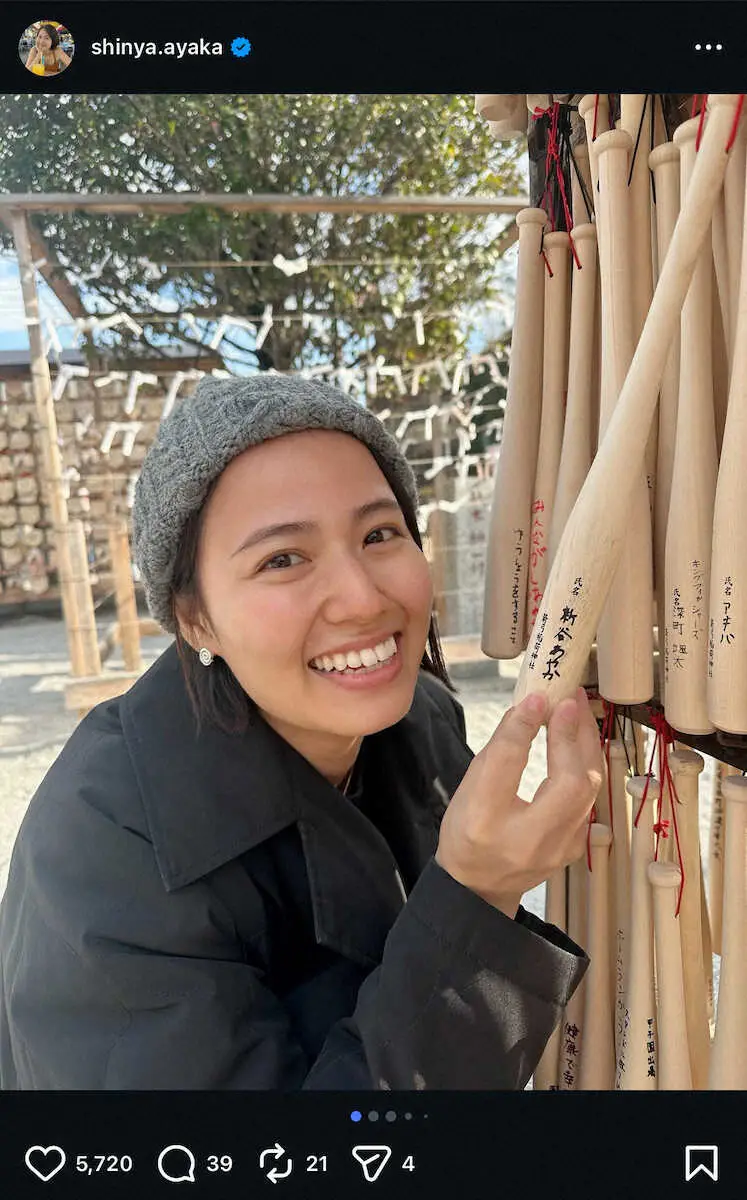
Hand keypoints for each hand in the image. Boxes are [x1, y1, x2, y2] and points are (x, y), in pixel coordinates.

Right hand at [435, 687, 602, 917]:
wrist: (480, 887)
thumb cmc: (468, 831)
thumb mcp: (469, 788)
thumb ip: (500, 749)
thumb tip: (531, 706)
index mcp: (484, 823)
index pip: (508, 766)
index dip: (524, 728)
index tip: (537, 697)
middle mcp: (527, 840)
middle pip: (568, 782)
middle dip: (573, 735)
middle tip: (569, 698)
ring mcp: (558, 849)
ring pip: (588, 789)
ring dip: (587, 744)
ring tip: (577, 711)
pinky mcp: (576, 847)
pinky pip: (589, 798)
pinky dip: (587, 764)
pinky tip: (580, 741)